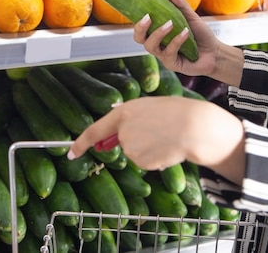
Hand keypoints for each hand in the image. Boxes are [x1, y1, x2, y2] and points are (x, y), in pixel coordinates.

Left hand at [68, 96, 245, 183]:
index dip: (81, 142)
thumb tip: (114, 123)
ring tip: (164, 137)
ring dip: (147, 150)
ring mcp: (131, 147)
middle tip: (156, 131)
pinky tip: (166, 148)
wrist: (195, 127)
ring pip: (134, 154)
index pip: (95, 130)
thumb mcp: (149, 105)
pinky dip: (154, 159)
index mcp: (124, 112)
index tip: (72, 152)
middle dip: (134, 141)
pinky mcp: (141, 161)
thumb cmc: (177, 112)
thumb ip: (130, 115)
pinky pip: (144, 163)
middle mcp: (123, 130)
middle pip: (121, 143)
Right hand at [133, 0, 219, 76]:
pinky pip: (169, 52)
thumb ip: (180, 5)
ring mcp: (164, 56)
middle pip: (139, 39)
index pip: (141, 29)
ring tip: (171, 23)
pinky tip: (185, 33)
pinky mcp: (172, 64)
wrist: (215, 52)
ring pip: (151, 46)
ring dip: (159, 33)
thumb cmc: (201, 35)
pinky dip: (177, 41)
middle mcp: (158, 46)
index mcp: (159, 34)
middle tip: (148, 18)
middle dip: (140, 28)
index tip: (145, 11)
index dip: (138, 22)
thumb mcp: (191, 17)